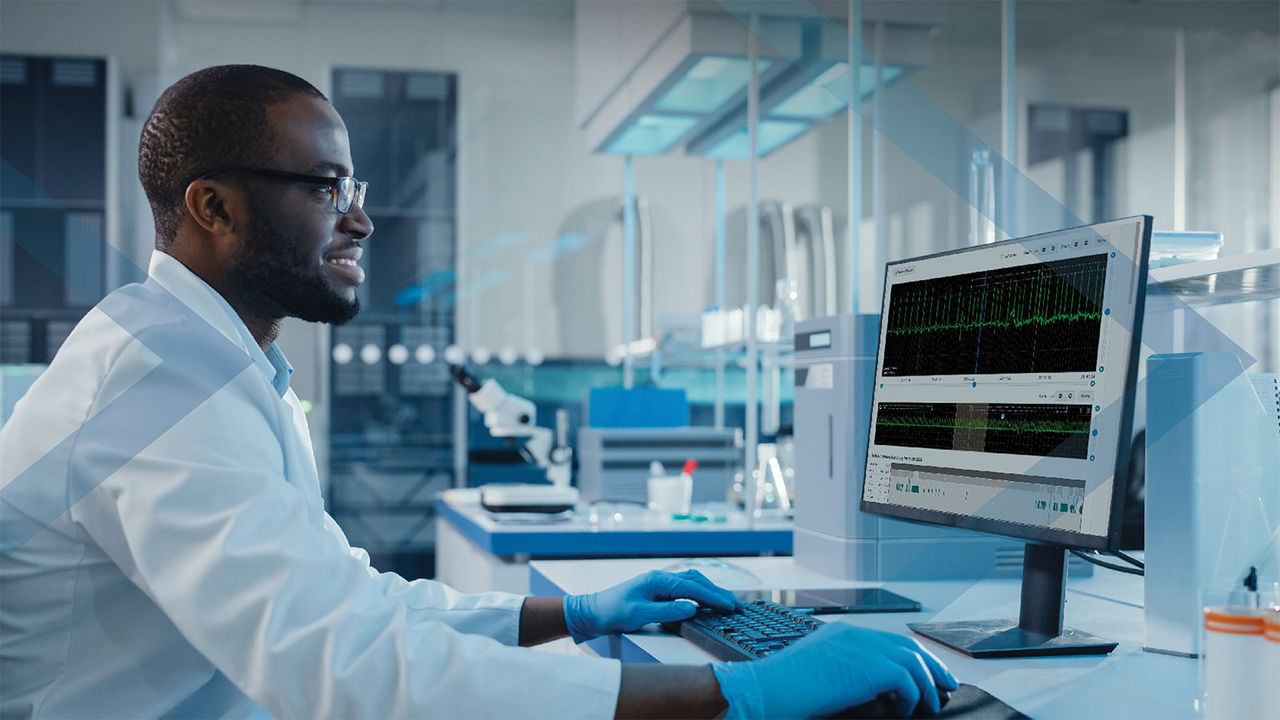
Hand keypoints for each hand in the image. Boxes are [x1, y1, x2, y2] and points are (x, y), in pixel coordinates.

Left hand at [562, 570, 741, 642]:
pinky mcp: (658, 591)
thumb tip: (692, 608)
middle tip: (738, 606)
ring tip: (729, 604)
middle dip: (719, 593)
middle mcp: (661, 578)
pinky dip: (700, 594)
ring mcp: (660, 583)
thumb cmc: (612, 613)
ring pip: (693, 583)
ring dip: (712, 592)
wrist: (592, 612)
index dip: (714, 598)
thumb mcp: (639, 614)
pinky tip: (707, 602)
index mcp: (658, 581)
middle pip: (697, 582)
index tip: (731, 607)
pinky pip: (685, 589)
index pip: (693, 588)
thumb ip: (666, 612)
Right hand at [711, 621, 958, 718]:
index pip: (889, 641)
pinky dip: (913, 697)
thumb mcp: (819, 674)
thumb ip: (848, 674)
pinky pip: (906, 681)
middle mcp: (855, 635)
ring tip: (932, 705)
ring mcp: (862, 648)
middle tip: (947, 685)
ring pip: (912, 662)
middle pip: (907, 646)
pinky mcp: (868, 668)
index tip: (927, 674)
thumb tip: (878, 691)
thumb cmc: (782, 690)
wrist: (764, 691)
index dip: (913, 657)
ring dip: (927, 686)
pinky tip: (908, 710)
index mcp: (842, 633)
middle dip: (932, 666)